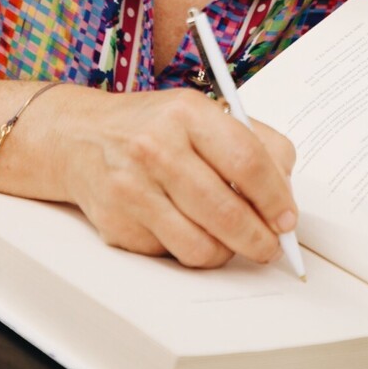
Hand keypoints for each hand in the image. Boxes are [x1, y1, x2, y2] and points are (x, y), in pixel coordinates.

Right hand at [45, 86, 297, 269]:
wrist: (80, 137)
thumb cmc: (151, 126)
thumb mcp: (201, 113)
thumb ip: (253, 142)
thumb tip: (285, 190)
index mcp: (187, 113)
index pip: (246, 160)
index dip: (276, 197)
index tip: (287, 218)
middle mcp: (156, 147)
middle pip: (226, 212)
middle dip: (259, 239)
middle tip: (270, 245)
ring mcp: (133, 188)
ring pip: (201, 246)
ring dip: (226, 252)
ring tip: (231, 240)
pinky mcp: (118, 224)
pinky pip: (171, 255)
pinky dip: (189, 250)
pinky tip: (187, 228)